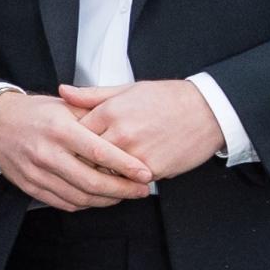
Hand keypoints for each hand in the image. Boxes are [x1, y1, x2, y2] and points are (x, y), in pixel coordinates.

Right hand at [0, 91, 152, 211]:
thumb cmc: (34, 113)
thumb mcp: (64, 105)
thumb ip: (93, 116)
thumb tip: (125, 129)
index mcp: (59, 128)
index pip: (98, 151)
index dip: (125, 166)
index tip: (145, 173)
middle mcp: (47, 152)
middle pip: (91, 180)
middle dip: (122, 189)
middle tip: (141, 190)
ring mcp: (37, 172)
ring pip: (80, 196)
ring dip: (106, 200)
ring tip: (124, 195)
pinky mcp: (31, 186)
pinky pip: (64, 202)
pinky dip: (85, 203)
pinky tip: (99, 198)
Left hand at [59, 80, 224, 180]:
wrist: (206, 111)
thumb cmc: (167, 98)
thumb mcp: (126, 89)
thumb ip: (91, 95)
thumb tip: (63, 92)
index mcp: (110, 111)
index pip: (75, 133)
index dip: (70, 140)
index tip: (68, 144)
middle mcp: (120, 133)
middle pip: (86, 156)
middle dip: (81, 160)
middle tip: (77, 162)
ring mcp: (136, 154)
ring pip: (105, 172)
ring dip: (102, 173)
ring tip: (100, 170)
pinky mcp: (152, 170)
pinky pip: (128, 181)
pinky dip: (123, 180)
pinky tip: (123, 175)